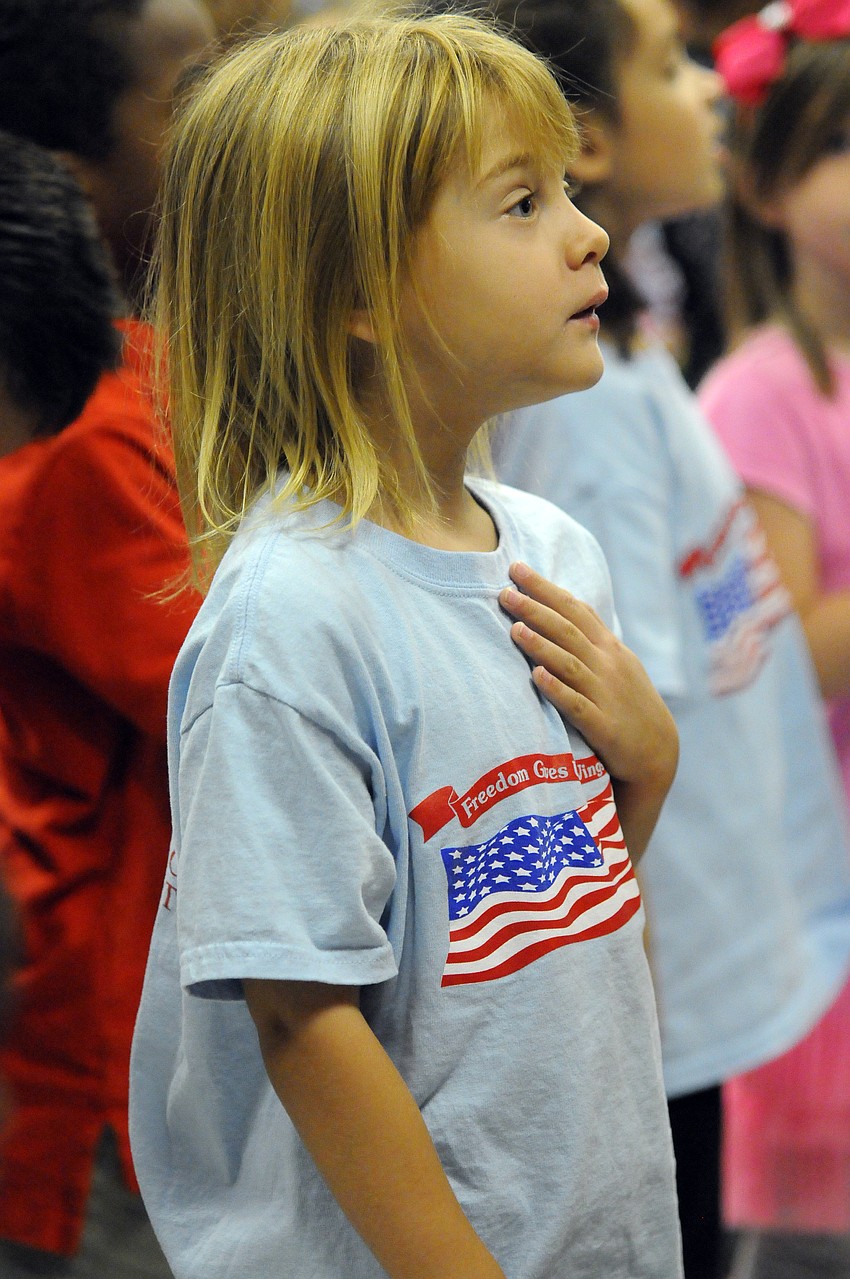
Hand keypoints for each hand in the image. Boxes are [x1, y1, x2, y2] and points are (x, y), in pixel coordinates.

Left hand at [500, 562, 677, 794]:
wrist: (658, 752)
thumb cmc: (628, 704)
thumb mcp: (617, 664)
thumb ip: (591, 639)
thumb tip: (564, 609)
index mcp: (609, 647)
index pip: (575, 609)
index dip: (546, 588)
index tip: (516, 568)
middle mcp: (607, 665)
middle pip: (567, 630)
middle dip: (536, 608)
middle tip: (505, 591)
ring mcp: (605, 694)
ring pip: (569, 663)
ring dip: (541, 645)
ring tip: (514, 628)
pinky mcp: (602, 726)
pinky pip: (576, 705)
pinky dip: (557, 689)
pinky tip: (536, 676)